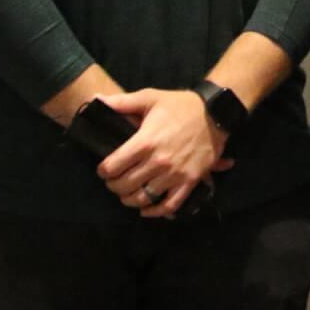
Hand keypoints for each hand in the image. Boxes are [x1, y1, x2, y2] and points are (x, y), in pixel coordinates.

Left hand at [94, 90, 227, 218]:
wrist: (215, 113)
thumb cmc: (180, 105)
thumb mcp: (150, 98)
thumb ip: (121, 102)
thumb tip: (93, 100)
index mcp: (145, 142)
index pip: (112, 167)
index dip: (103, 170)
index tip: (104, 169)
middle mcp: (158, 162)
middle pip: (124, 185)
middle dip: (114, 186)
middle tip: (114, 181)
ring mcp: (175, 174)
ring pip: (143, 198)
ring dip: (130, 200)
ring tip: (127, 194)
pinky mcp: (190, 181)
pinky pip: (170, 205)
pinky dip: (155, 212)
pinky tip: (147, 209)